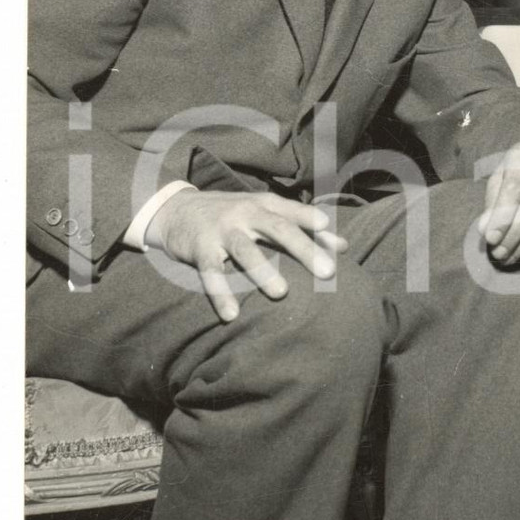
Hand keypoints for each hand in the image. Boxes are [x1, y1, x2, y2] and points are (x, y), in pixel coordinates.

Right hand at [145, 188, 347, 322]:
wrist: (176, 209)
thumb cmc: (233, 214)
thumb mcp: (265, 212)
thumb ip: (303, 227)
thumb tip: (343, 246)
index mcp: (265, 205)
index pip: (293, 212)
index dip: (311, 220)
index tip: (330, 233)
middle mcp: (246, 213)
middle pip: (278, 229)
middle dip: (304, 249)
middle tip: (327, 271)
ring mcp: (222, 230)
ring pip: (245, 249)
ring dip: (263, 271)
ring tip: (281, 293)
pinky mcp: (200, 249)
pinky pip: (211, 273)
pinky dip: (220, 293)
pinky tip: (231, 314)